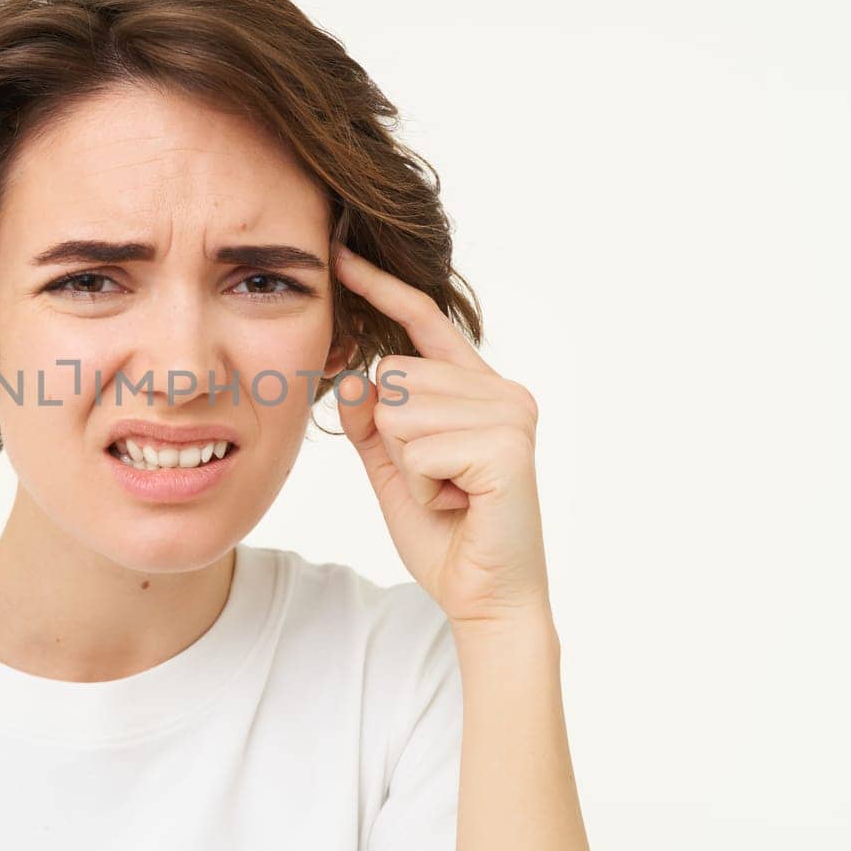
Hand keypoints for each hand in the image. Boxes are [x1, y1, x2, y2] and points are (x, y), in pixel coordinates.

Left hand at [331, 241, 549, 626]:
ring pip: (399, 412)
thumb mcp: (391, 467)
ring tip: (448, 493)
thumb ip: (371, 421)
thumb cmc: (443, 531)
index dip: (380, 288)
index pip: (422, 323)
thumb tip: (355, 376)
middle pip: (393, 376)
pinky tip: (457, 504)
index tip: (341, 254)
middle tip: (437, 481)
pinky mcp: (506, 448)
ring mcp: (509, 415)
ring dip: (407, 468)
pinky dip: (420, 487)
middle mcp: (502, 391)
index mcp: (478, 388)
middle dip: (394, 439)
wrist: (484, 595)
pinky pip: (416, 449)